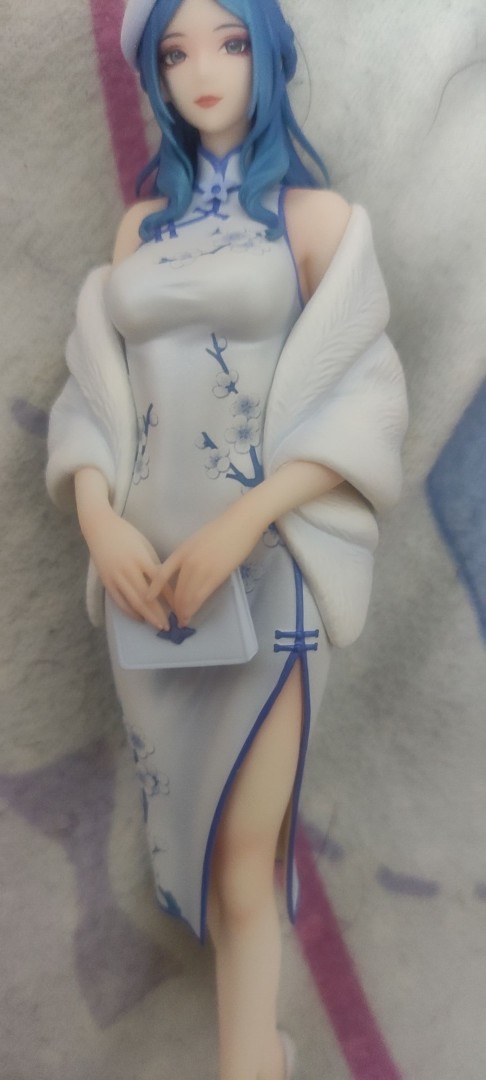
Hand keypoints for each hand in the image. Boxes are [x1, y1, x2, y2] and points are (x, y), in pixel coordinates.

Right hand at [83, 505, 172, 627]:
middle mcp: (128, 569)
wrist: (100, 527)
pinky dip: (129, 611)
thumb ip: (152, 565)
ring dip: (147, 616)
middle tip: (170, 626)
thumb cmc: (126, 534)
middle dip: (159, 613)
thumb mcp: (144, 546)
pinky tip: (139, 618)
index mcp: (141, 558)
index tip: (180, 607)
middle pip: (146, 597)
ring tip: (157, 626)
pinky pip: (119, 601)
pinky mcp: (106, 581)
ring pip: (133, 601)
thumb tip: (163, 585)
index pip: (159, 583)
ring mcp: (115, 576)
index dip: (170, 597)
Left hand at [145, 502, 261, 624]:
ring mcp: (202, 570)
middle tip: (173, 618)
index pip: (161, 574)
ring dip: (184, 612)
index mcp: (181, 551)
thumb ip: (186, 557)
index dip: (153, 589)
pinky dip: (194, 608)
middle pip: (176, 591)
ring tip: (182, 621)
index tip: (147, 600)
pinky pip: (201, 597)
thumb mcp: (195, 541)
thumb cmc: (220, 530)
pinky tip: (192, 613)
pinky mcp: (216, 576)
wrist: (240, 523)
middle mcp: (188, 562)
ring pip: (187, 597)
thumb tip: (182, 575)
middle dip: (174, 607)